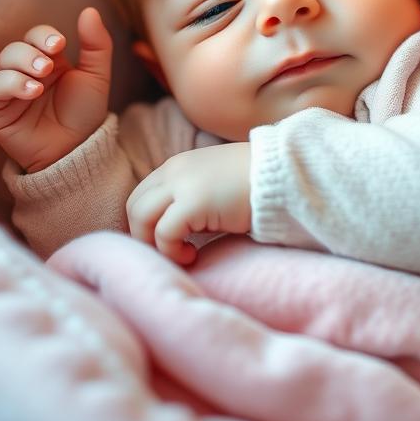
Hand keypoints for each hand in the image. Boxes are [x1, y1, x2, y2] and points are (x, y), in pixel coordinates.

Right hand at [0, 7, 112, 172]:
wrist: (77, 148)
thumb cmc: (84, 113)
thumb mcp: (96, 75)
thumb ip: (96, 44)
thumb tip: (89, 10)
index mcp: (48, 60)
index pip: (36, 35)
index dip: (44, 35)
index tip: (59, 44)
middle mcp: (25, 72)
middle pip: (16, 47)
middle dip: (32, 50)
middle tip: (50, 65)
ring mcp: (10, 91)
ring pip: (2, 64)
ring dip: (22, 65)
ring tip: (42, 78)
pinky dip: (11, 84)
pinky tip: (32, 91)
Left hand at [126, 142, 251, 264]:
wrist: (284, 175)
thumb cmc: (255, 185)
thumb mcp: (213, 184)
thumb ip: (189, 195)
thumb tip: (172, 228)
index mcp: (178, 165)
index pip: (143, 195)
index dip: (147, 223)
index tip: (166, 242)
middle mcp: (175, 170)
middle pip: (135, 206)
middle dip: (145, 235)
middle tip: (171, 252)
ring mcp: (182, 184)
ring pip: (141, 218)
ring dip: (155, 243)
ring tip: (183, 253)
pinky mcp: (193, 202)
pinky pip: (164, 233)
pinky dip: (172, 251)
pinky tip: (193, 255)